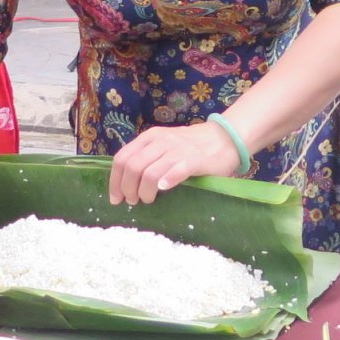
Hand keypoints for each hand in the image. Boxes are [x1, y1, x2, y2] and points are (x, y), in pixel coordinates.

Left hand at [110, 121, 242, 206]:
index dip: (115, 181)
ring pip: (150, 172)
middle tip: (133, 201)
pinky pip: (178, 170)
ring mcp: (178, 150)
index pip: (122, 158)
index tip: (116, 198)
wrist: (224, 139)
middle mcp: (161, 141)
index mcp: (149, 138)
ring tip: (148, 200)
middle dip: (128, 189)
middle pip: (133, 167)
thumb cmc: (189, 147)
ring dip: (144, 191)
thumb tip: (124, 184)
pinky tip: (164, 189)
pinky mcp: (196, 160)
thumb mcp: (163, 146)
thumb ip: (146, 158)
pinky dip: (168, 180)